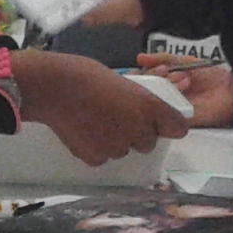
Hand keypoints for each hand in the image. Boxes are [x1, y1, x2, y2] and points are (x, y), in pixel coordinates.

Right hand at [5, 50, 190, 163]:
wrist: (55, 87)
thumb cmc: (87, 74)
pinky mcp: (96, 157)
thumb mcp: (122, 82)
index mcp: (149, 106)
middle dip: (136, 135)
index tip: (159, 124)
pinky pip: (101, 157)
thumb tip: (139, 113)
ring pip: (122, 151)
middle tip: (115, 119)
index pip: (178, 128)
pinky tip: (81, 132)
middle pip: (147, 143)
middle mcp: (138, 129)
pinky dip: (94, 149)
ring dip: (113, 141)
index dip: (169, 126)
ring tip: (93, 122)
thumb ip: (137, 102)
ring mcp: (117, 146)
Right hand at [136, 52, 232, 126]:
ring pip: (150, 99)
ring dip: (164, 84)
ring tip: (181, 79)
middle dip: (153, 76)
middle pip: (142, 89)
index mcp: (160, 83)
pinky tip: (181, 88)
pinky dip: (171, 98)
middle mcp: (160, 96)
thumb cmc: (209, 76)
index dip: (141, 73)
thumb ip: (162, 57)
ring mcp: (166, 108)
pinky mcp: (175, 119)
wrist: (229, 90)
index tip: (151, 67)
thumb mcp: (184, 61)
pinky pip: (163, 111)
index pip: (140, 79)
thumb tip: (139, 58)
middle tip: (166, 71)